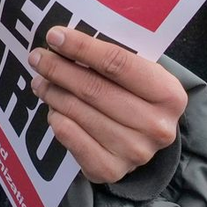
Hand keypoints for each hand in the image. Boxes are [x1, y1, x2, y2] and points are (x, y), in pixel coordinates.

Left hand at [28, 26, 185, 184]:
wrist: (145, 139)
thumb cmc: (135, 94)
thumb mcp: (137, 72)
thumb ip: (108, 56)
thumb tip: (61, 40)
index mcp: (169, 93)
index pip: (117, 63)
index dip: (81, 47)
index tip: (54, 36)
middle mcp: (156, 126)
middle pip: (94, 89)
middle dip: (58, 69)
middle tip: (37, 57)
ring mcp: (135, 152)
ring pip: (78, 112)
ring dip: (52, 92)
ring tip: (40, 80)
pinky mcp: (111, 170)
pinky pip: (71, 138)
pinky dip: (57, 119)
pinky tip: (53, 108)